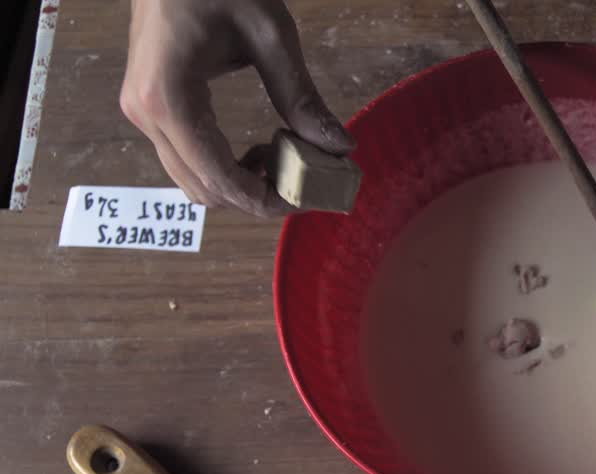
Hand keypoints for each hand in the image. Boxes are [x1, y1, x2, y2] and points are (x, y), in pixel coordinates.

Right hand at [120, 0, 353, 216]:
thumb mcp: (270, 36)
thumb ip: (300, 96)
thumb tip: (340, 147)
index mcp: (169, 98)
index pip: (216, 177)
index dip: (262, 200)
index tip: (305, 201)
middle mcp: (146, 113)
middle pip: (201, 189)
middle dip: (254, 197)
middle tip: (303, 182)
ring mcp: (141, 111)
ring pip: (190, 179)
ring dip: (238, 184)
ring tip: (282, 159)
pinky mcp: (148, 106)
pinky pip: (185, 157)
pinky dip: (222, 166)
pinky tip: (259, 146)